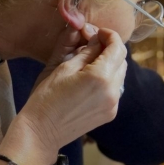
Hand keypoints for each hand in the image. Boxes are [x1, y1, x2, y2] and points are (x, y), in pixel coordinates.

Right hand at [18, 28, 126, 162]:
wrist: (41, 132)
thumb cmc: (46, 97)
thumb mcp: (63, 67)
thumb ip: (85, 51)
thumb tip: (97, 40)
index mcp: (101, 76)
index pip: (117, 47)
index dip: (110, 35)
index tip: (99, 32)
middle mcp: (113, 91)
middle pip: (122, 60)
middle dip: (111, 49)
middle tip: (94, 45)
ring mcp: (114, 104)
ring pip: (120, 75)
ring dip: (111, 64)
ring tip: (90, 62)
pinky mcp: (111, 113)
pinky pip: (116, 89)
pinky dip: (109, 79)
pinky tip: (91, 80)